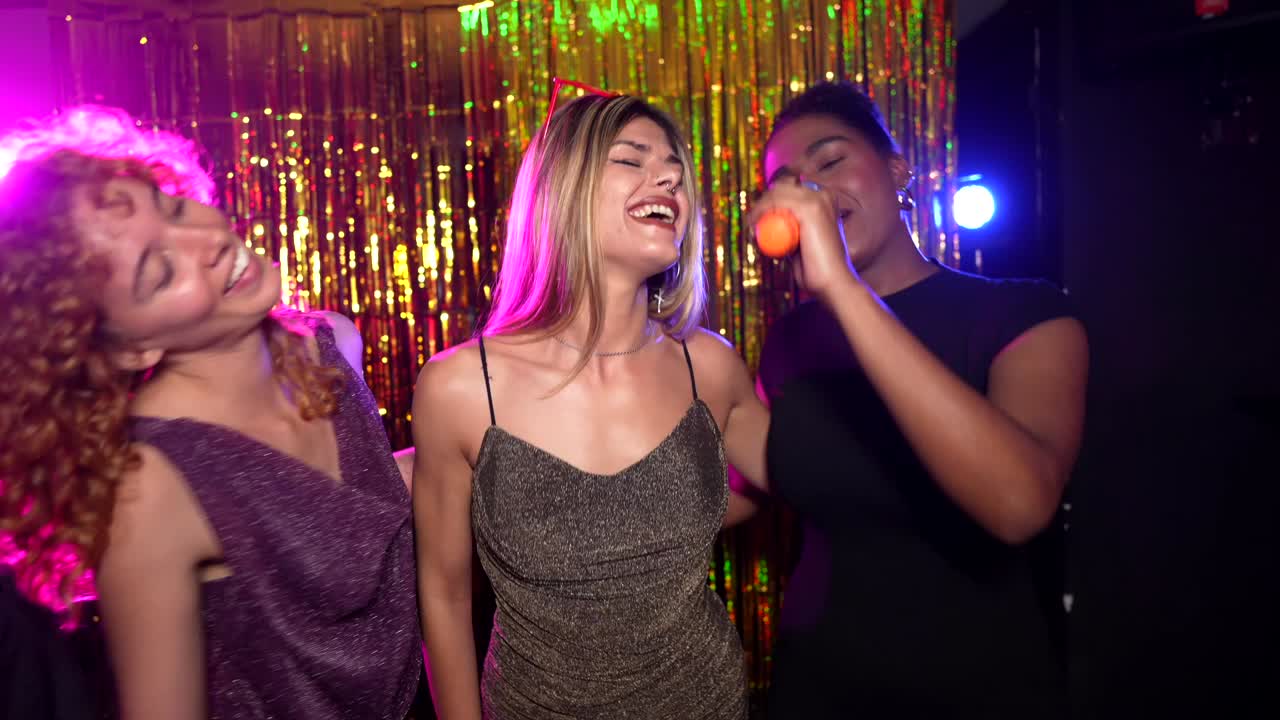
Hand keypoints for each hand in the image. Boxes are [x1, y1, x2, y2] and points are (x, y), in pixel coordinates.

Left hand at [749, 179, 859, 303]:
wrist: (834, 282)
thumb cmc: (817, 268)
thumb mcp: (802, 242)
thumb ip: (792, 232)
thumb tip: (770, 227)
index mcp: (823, 199)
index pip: (788, 188)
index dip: (769, 201)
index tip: (756, 220)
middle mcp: (822, 194)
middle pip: (780, 188)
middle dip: (762, 203)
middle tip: (751, 225)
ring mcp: (818, 199)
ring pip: (776, 193)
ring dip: (758, 209)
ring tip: (751, 229)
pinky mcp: (811, 209)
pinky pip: (777, 202)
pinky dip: (761, 212)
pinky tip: (754, 226)